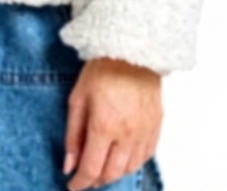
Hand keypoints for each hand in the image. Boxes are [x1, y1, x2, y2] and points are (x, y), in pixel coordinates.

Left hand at [62, 56, 161, 189]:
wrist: (132, 49)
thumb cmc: (101, 69)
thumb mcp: (77, 98)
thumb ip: (73, 134)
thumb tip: (69, 165)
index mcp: (104, 126)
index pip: (91, 168)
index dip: (80, 182)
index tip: (72, 185)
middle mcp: (127, 134)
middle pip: (112, 173)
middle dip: (97, 180)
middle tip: (86, 176)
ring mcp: (145, 132)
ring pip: (130, 168)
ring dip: (115, 173)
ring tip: (103, 167)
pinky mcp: (157, 126)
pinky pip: (146, 156)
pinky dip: (133, 163)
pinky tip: (123, 158)